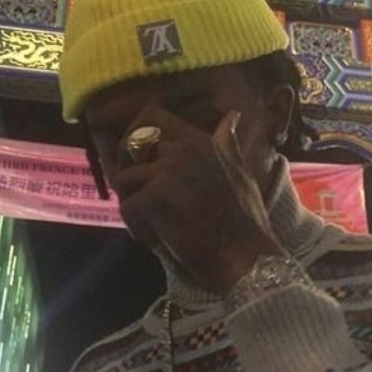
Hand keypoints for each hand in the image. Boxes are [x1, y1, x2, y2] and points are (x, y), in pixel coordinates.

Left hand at [112, 106, 284, 292]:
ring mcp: (166, 173)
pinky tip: (153, 239)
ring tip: (149, 223)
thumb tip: (231, 116)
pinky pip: (127, 208)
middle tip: (140, 199)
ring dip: (132, 203)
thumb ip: (228, 145)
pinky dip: (136, 227)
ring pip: (124, 180)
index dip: (136, 136)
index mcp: (200, 142)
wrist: (246, 256)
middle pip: (131, 149)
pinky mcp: (155, 199)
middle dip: (131, 174)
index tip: (137, 158)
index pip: (153, 117)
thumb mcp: (241, 173)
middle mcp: (180, 151)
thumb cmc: (247, 220)